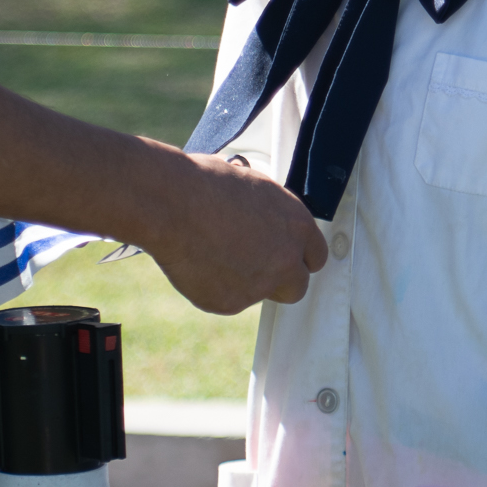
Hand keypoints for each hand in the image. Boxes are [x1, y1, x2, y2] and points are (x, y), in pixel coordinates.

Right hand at [144, 152, 326, 313]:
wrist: (170, 203)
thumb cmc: (205, 184)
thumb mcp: (253, 187)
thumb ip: (271, 215)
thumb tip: (265, 222)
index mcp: (297, 226)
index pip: (316, 256)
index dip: (297, 257)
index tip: (283, 256)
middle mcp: (285, 260)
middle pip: (297, 286)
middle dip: (279, 280)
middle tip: (253, 265)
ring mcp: (259, 285)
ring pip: (258, 294)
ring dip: (244, 283)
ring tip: (213, 254)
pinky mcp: (230, 303)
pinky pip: (227, 301)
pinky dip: (214, 288)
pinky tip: (197, 263)